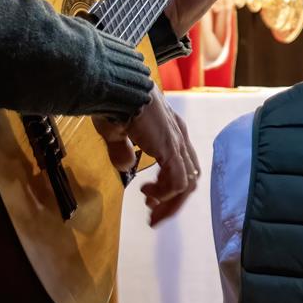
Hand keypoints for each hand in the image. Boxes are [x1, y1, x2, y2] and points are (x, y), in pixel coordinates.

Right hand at [93, 85, 200, 224]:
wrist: (116, 84)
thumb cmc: (113, 101)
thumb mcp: (117, 131)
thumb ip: (122, 149)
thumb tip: (125, 166)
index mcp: (169, 130)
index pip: (181, 165)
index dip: (169, 187)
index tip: (150, 201)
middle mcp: (178, 136)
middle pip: (188, 178)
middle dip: (172, 202)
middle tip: (154, 217)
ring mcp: (176, 142)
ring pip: (187, 183)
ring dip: (170, 203)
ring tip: (151, 213)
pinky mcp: (170, 148)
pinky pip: (178, 181)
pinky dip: (165, 194)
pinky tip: (148, 196)